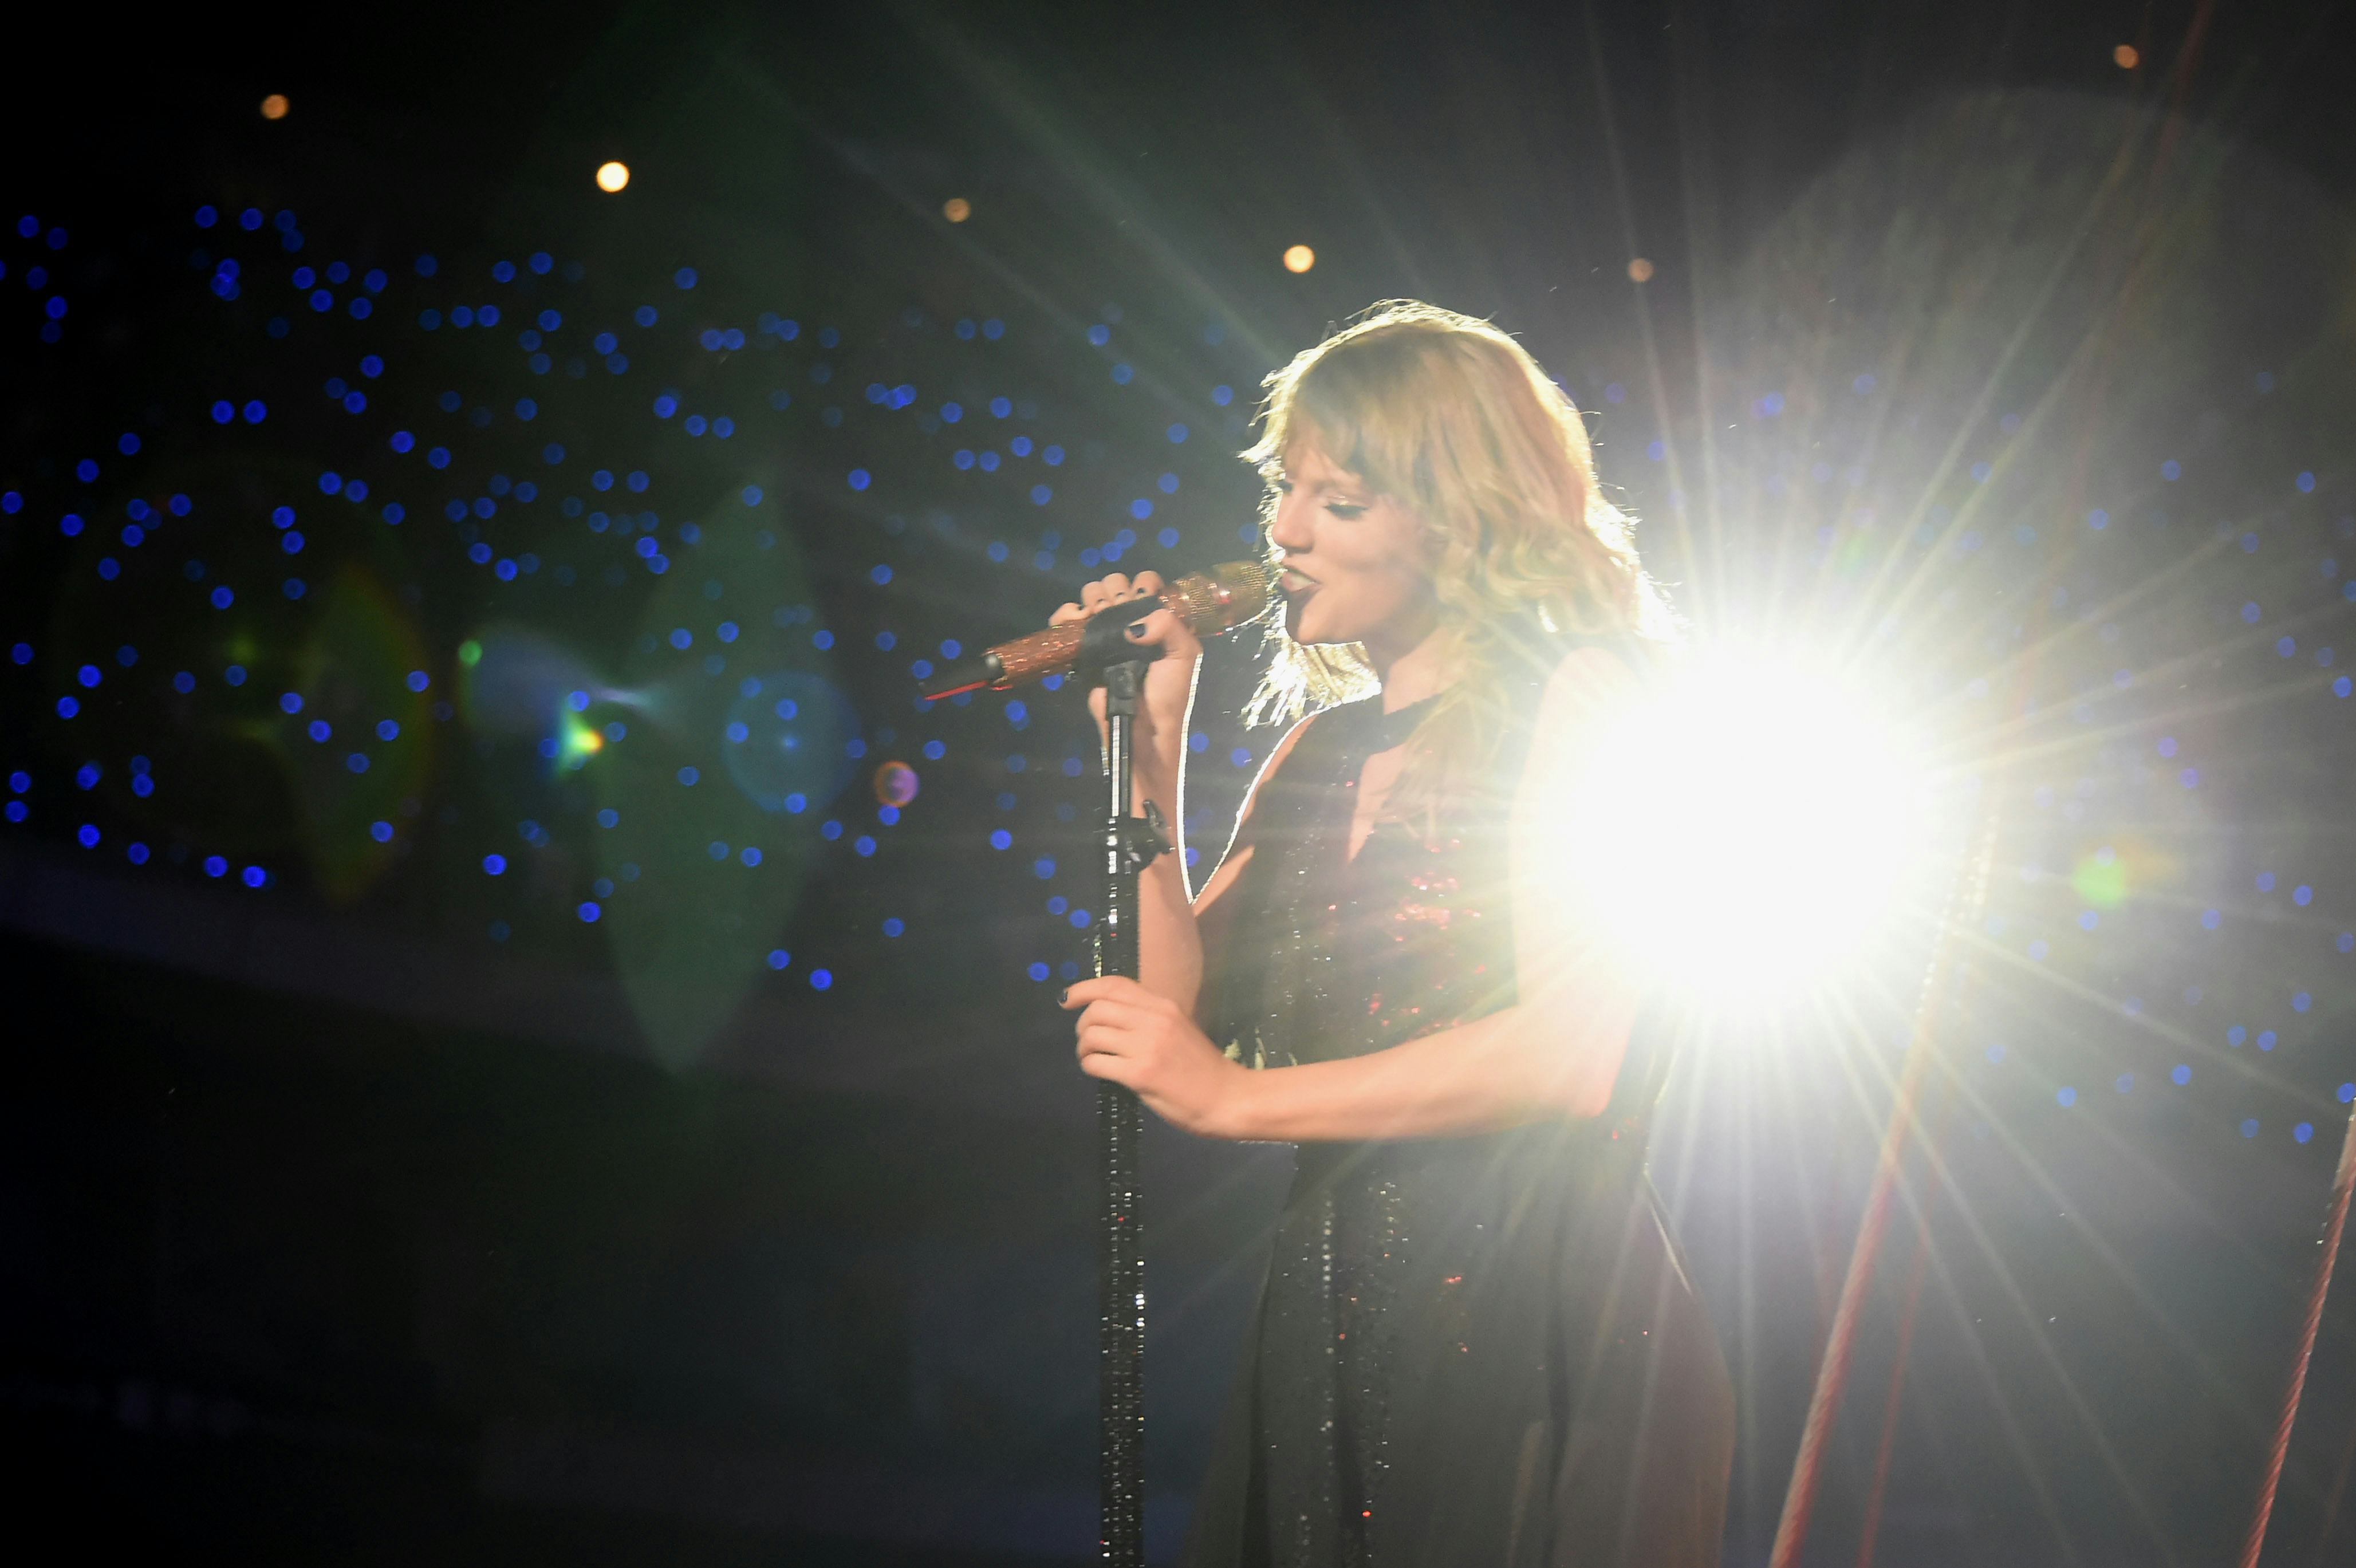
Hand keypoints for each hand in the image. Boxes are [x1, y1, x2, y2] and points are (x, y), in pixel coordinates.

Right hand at [1047, 571, 1200, 779]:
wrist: (1143, 730)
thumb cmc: (1168, 694)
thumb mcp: (1184, 655)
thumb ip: (1169, 625)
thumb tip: (1132, 623)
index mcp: (1159, 620)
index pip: (1147, 583)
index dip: (1143, 586)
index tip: (1143, 602)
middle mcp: (1132, 622)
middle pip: (1115, 583)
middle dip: (1115, 592)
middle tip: (1118, 613)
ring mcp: (1106, 634)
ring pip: (1091, 595)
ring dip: (1092, 599)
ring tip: (1097, 618)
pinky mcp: (1084, 650)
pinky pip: (1067, 619)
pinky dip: (1065, 613)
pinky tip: (1076, 619)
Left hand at [1063, 975, 1252, 1139]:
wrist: (1227, 1098)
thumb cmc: (1202, 1068)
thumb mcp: (1178, 1029)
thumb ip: (1147, 1018)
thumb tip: (1108, 1018)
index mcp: (1163, 1006)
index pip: (1114, 985)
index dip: (1084, 989)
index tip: (1067, 999)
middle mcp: (1154, 1019)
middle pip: (1097, 1008)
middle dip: (1082, 1025)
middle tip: (1087, 1041)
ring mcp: (1147, 1046)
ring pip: (1093, 1034)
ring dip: (1083, 1048)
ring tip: (1091, 1058)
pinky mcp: (1140, 1074)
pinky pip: (1097, 1063)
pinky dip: (1089, 1066)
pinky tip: (1098, 1072)